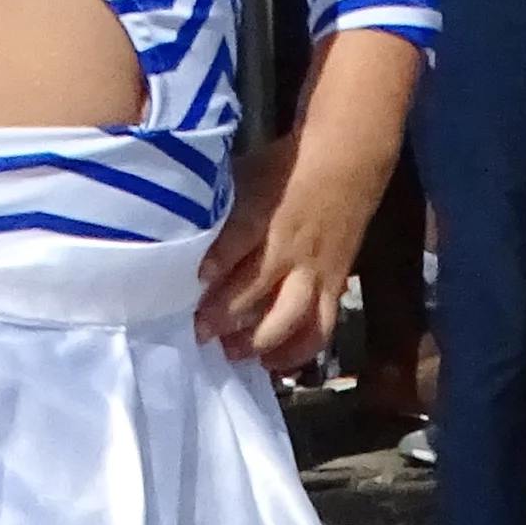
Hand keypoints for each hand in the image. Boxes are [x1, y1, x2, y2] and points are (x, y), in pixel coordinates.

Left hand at [197, 137, 369, 362]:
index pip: (238, 242)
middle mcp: (290, 248)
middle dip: (226, 314)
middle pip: (259, 288)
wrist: (349, 161)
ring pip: (292, 317)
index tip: (193, 284)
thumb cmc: (286, 166)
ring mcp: (315, 271)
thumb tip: (177, 231)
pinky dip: (298, 350)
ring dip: (262, 341)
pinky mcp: (334, 285)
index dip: (217, 264)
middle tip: (199, 333)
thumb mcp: (245, 176)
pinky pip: (321, 326)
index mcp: (264, 215)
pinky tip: (274, 363)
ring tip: (234, 353)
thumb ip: (217, 208)